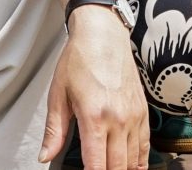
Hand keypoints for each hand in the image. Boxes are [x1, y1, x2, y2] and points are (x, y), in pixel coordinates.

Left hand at [40, 10, 147, 169]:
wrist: (103, 35)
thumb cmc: (79, 59)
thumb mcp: (58, 94)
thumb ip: (54, 130)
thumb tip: (45, 155)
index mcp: (94, 117)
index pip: (96, 165)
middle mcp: (118, 120)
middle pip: (117, 167)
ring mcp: (134, 117)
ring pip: (133, 160)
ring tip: (111, 169)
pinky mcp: (143, 112)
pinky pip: (145, 146)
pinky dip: (139, 161)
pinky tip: (133, 167)